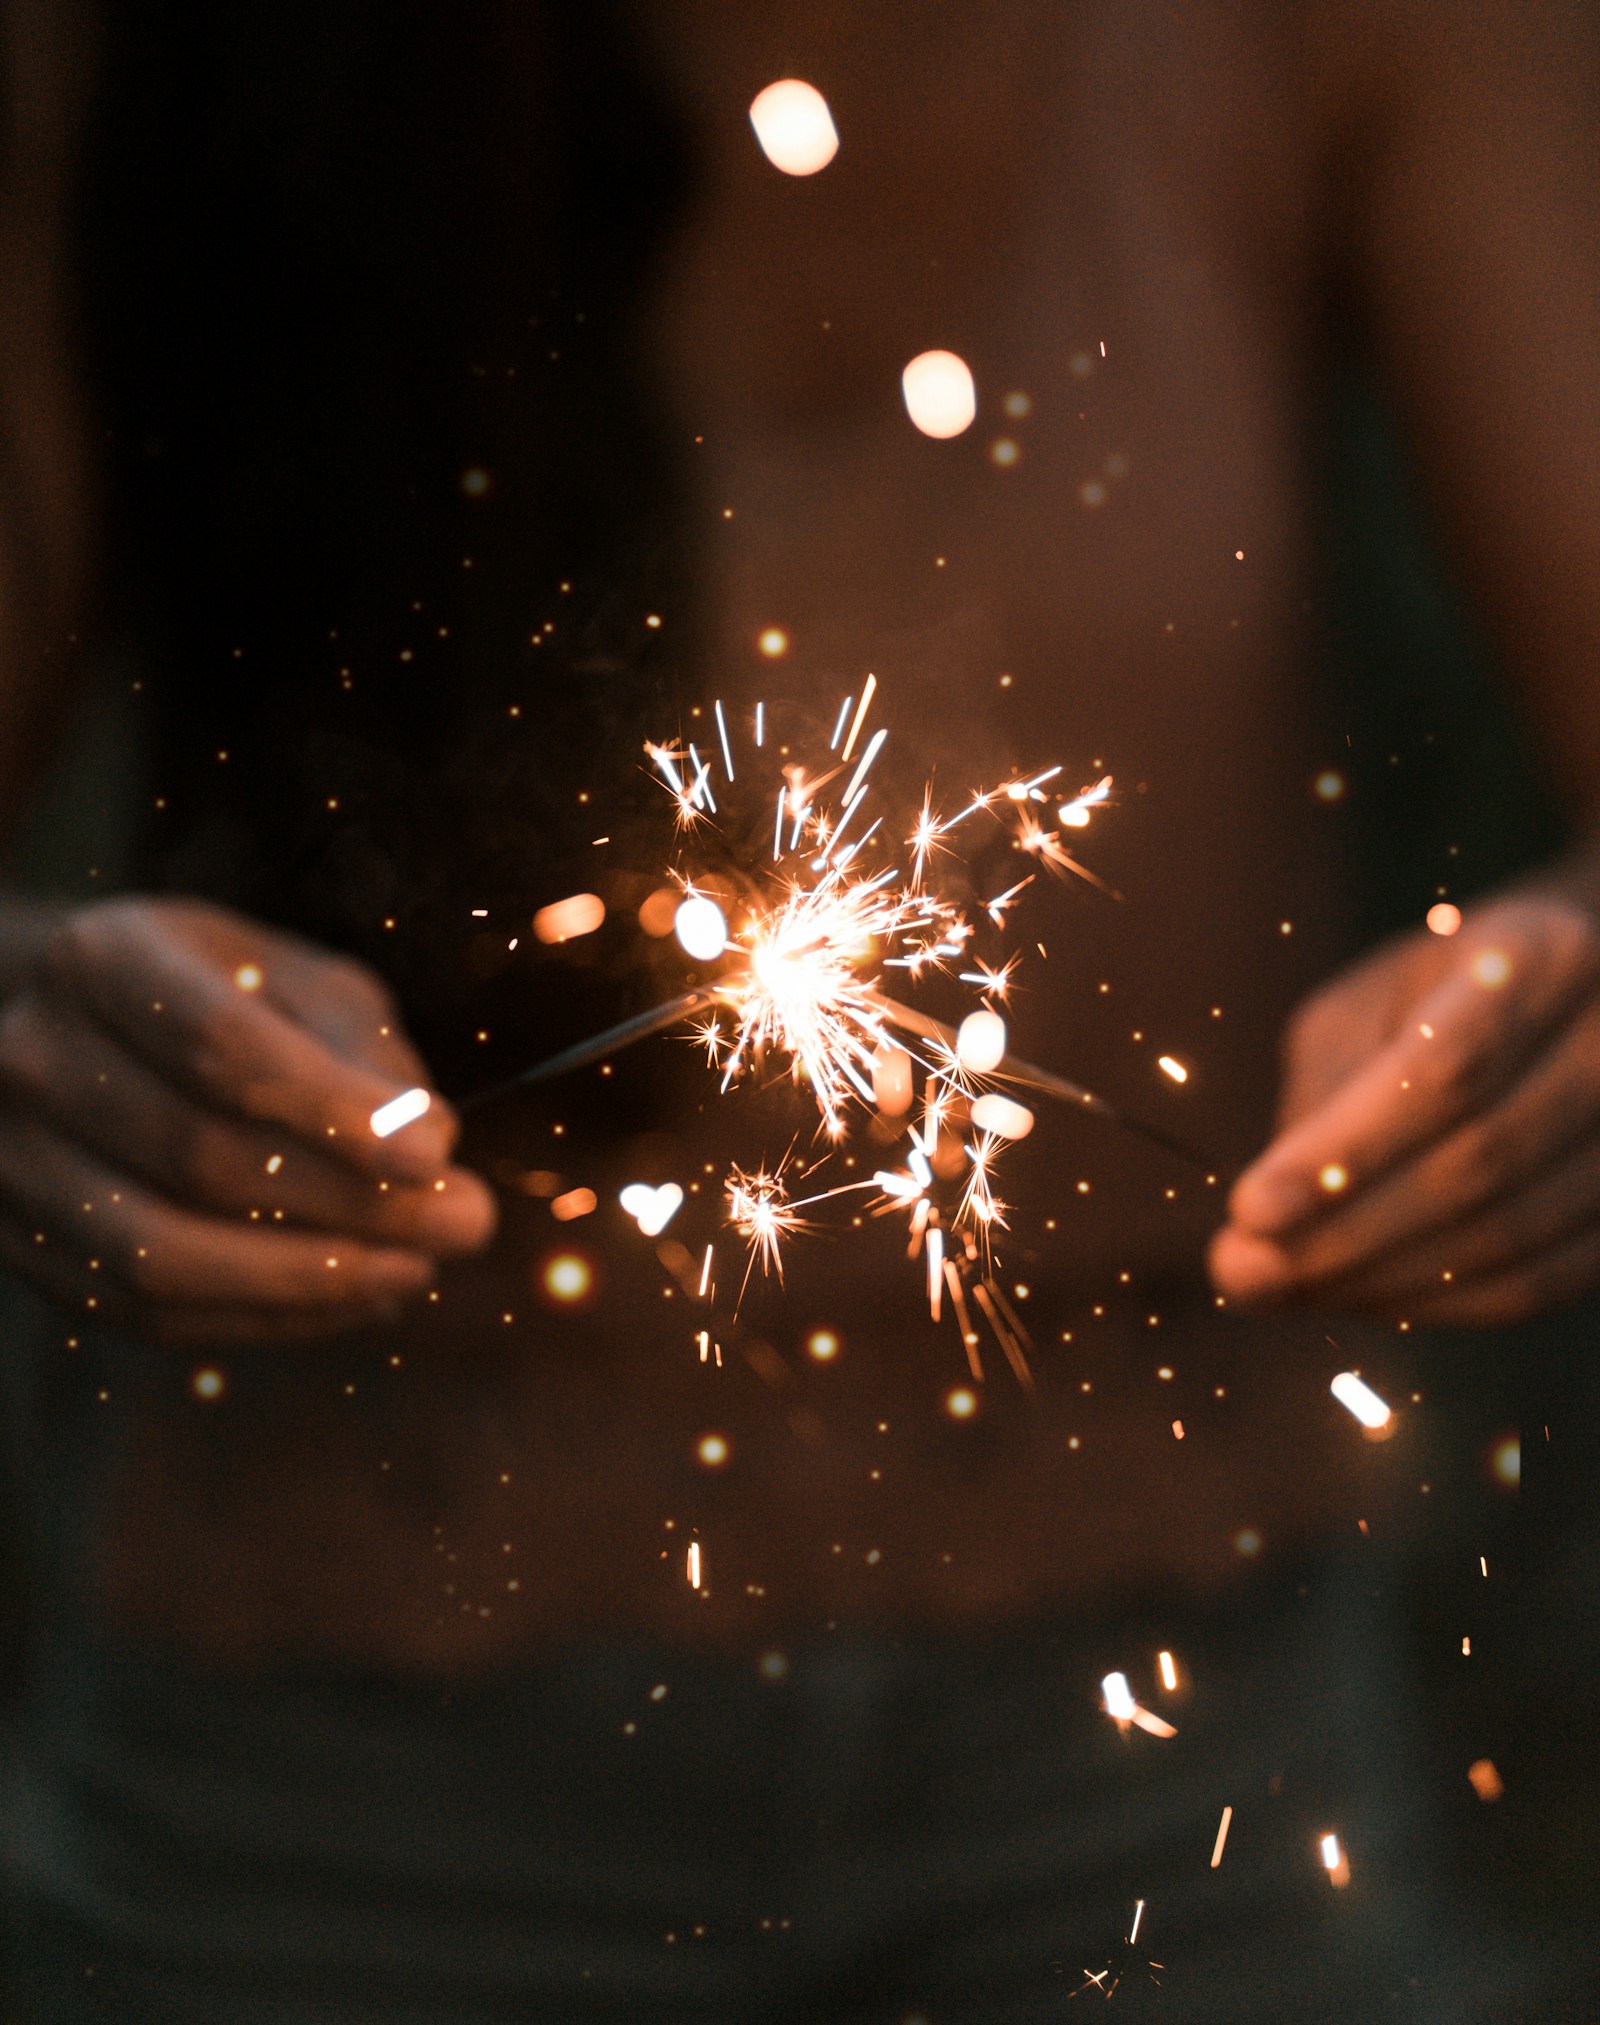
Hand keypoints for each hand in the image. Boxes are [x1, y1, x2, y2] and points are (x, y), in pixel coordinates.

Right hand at [0, 897, 495, 1342]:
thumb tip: (432, 1145)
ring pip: (162, 1254)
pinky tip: (352, 1301)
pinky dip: (261, 1320)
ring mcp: (12, 1161)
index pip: (222, 1048)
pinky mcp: (22, 1247)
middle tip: (466, 1226)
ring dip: (309, 1281)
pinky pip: (144, 1313)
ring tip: (416, 1272)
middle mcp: (36, 1058)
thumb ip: (363, 1048)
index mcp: (105, 960)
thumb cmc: (215, 994)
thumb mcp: (294, 977)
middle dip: (352, 1205)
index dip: (334, 1112)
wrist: (72, 1029)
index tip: (435, 1159)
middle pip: (202, 1157)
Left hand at [1208, 892, 1599, 1325]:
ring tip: (1283, 1289)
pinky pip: (1538, 1284)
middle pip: (1477, 1164)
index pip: (1444, 1073)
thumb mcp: (1369, 1005)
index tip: (1250, 1211)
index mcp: (1539, 961)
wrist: (1575, 1001)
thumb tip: (1264, 1229)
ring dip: (1380, 1280)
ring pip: (1508, 1237)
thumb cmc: (1442, 998)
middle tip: (1242, 1273)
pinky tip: (1360, 1298)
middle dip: (1345, 1234)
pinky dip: (1437, 1305)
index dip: (1346, 1152)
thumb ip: (1326, 1094)